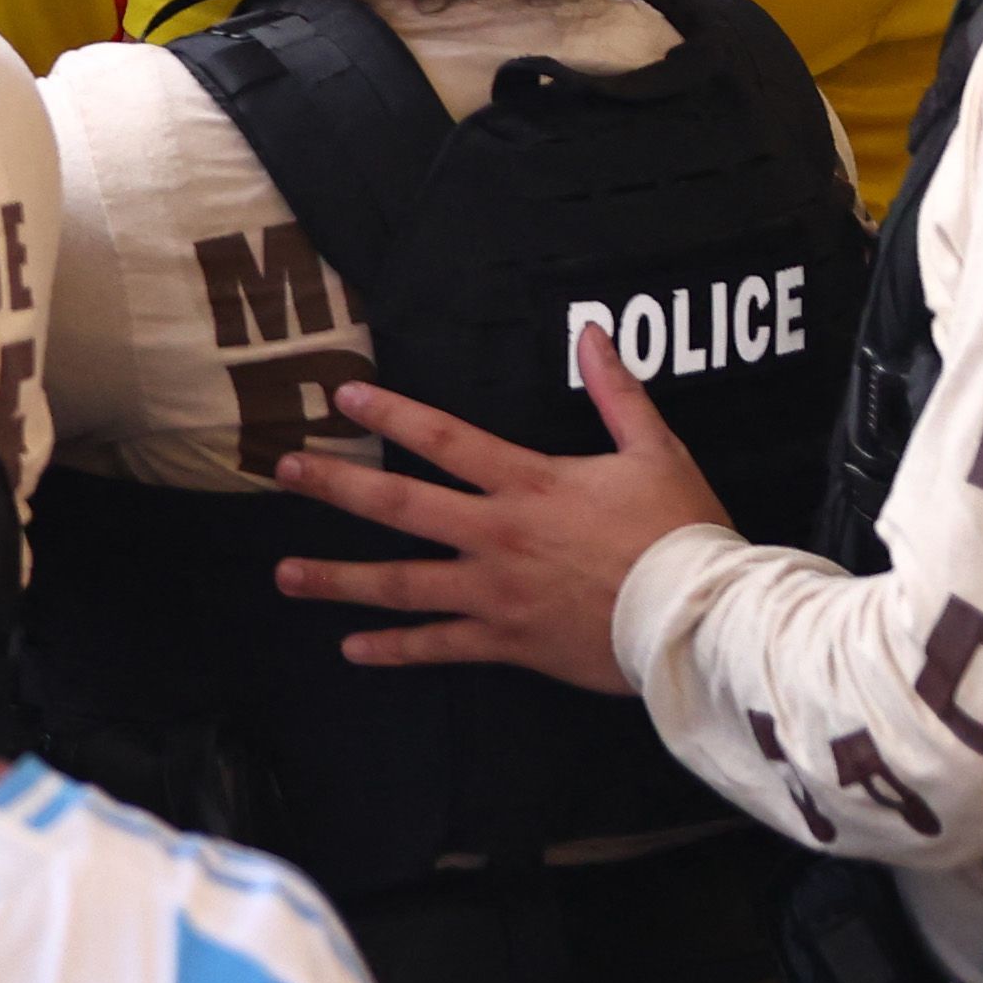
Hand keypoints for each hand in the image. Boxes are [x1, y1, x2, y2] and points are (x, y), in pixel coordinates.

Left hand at [268, 325, 731, 696]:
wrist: (699, 619)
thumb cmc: (681, 532)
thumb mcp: (654, 451)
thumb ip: (618, 392)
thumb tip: (592, 333)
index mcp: (529, 483)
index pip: (445, 439)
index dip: (392, 413)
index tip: (343, 394)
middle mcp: (498, 535)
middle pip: (401, 505)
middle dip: (336, 486)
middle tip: (283, 471)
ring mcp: (495, 592)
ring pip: (403, 583)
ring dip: (340, 578)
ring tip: (285, 574)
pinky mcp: (508, 642)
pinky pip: (439, 646)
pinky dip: (394, 649)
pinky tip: (351, 648)